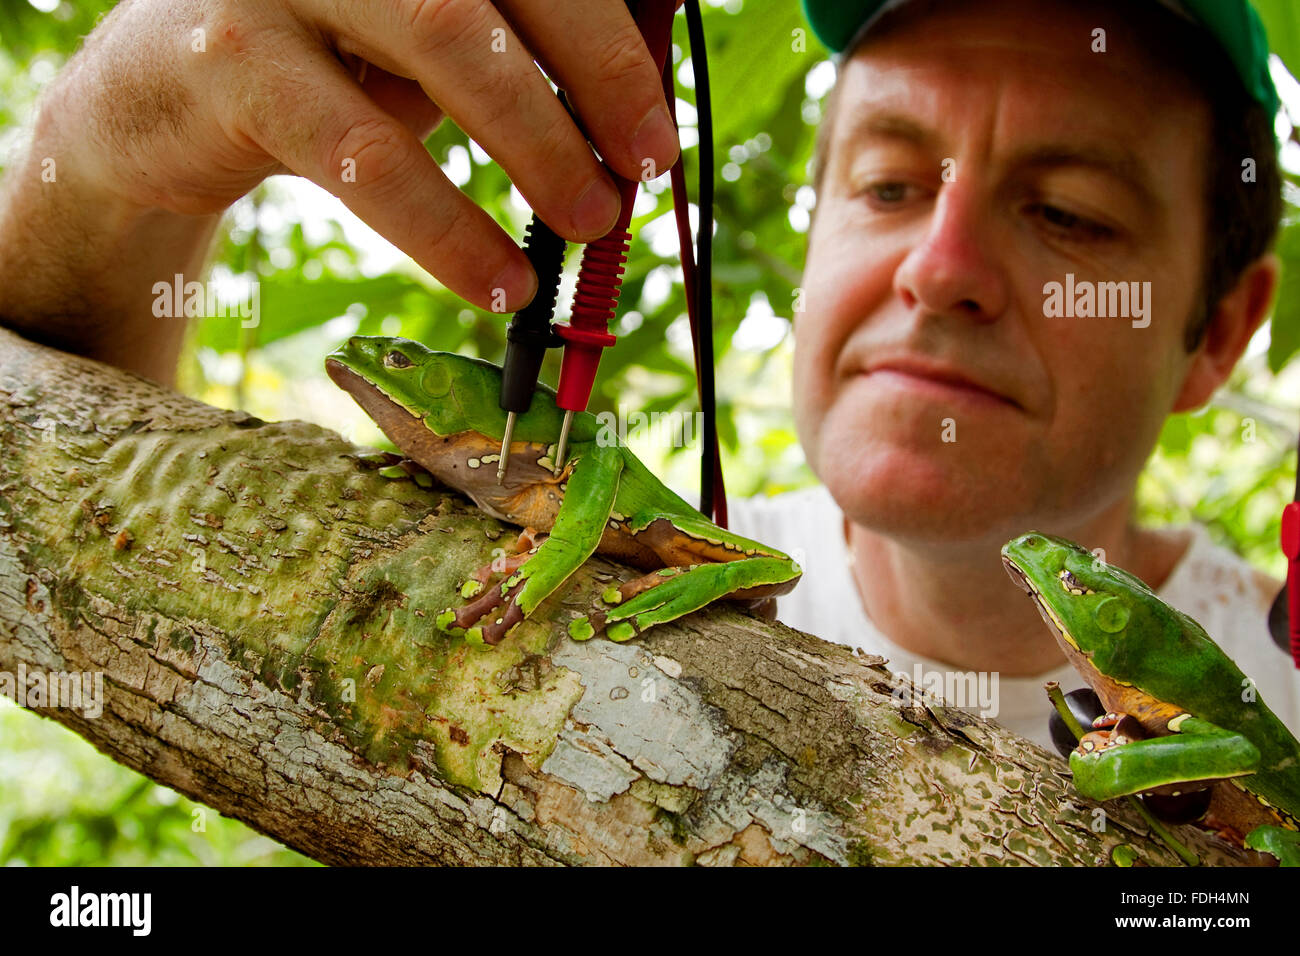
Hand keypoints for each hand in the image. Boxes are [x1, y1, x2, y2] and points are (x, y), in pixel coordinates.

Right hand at [44, 0, 682, 311]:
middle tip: (642, 170)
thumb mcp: (426, 39)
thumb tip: (633, 109)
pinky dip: (445, 226)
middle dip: (595, 76)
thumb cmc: (329, 60)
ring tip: (587, 225)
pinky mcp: (236, 61)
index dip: (611, 40)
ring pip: (448, 45)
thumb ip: (514, 50)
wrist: (157, 94)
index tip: (658, 129)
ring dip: (535, 146)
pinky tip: (495, 279)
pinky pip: (366, 152)